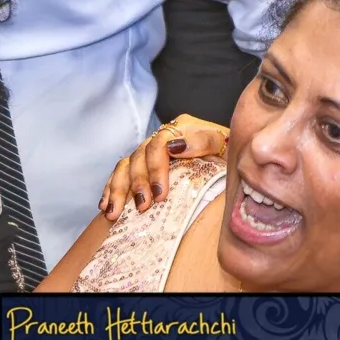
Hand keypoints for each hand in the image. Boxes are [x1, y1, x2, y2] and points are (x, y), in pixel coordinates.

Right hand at [99, 113, 228, 220]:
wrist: (233, 159)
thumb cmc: (230, 153)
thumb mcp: (224, 144)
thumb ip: (204, 142)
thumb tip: (176, 146)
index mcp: (184, 127)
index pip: (160, 144)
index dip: (156, 169)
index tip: (160, 194)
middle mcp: (164, 136)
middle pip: (140, 155)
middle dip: (138, 183)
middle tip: (143, 207)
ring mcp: (151, 150)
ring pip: (126, 164)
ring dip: (119, 189)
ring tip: (115, 212)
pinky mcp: (143, 165)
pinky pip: (120, 173)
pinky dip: (111, 189)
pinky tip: (106, 206)